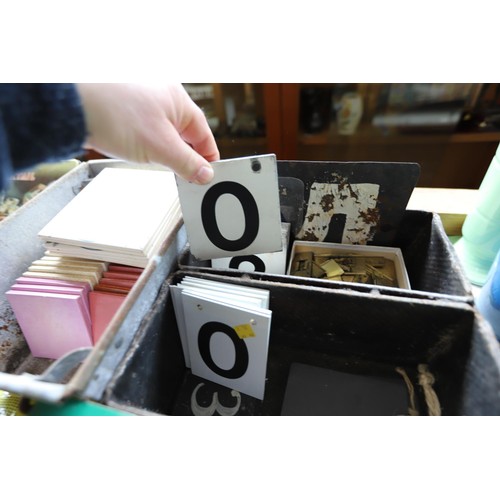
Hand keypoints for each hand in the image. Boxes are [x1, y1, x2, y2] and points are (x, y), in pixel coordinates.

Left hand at [75, 83, 218, 183]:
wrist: (69, 104)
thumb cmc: (115, 115)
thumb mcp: (160, 146)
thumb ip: (187, 163)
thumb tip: (205, 175)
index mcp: (178, 100)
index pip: (204, 134)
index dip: (208, 158)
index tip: (208, 178)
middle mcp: (162, 96)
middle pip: (185, 133)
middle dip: (186, 157)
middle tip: (186, 179)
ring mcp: (141, 100)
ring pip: (164, 132)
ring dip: (166, 152)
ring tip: (161, 166)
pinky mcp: (123, 107)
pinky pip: (145, 129)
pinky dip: (148, 144)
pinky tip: (140, 153)